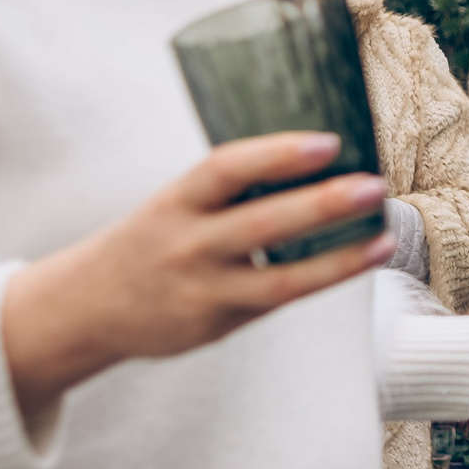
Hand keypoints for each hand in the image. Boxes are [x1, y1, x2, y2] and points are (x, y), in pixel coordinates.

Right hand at [3, 132, 390, 425]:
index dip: (278, 154)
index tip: (328, 142)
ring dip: (338, 259)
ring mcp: (202, 291)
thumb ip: (229, 191)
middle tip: (373, 186)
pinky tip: (358, 260)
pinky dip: (320, 280)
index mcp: (176, 202)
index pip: (226, 168)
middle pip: (262, 225)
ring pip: (280, 280)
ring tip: (382, 237)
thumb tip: (316, 160)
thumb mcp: (175, 204)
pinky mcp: (217, 325)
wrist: (86, 307)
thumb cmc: (151, 240)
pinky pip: (276, 302)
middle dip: (323, 205)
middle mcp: (188, 246)